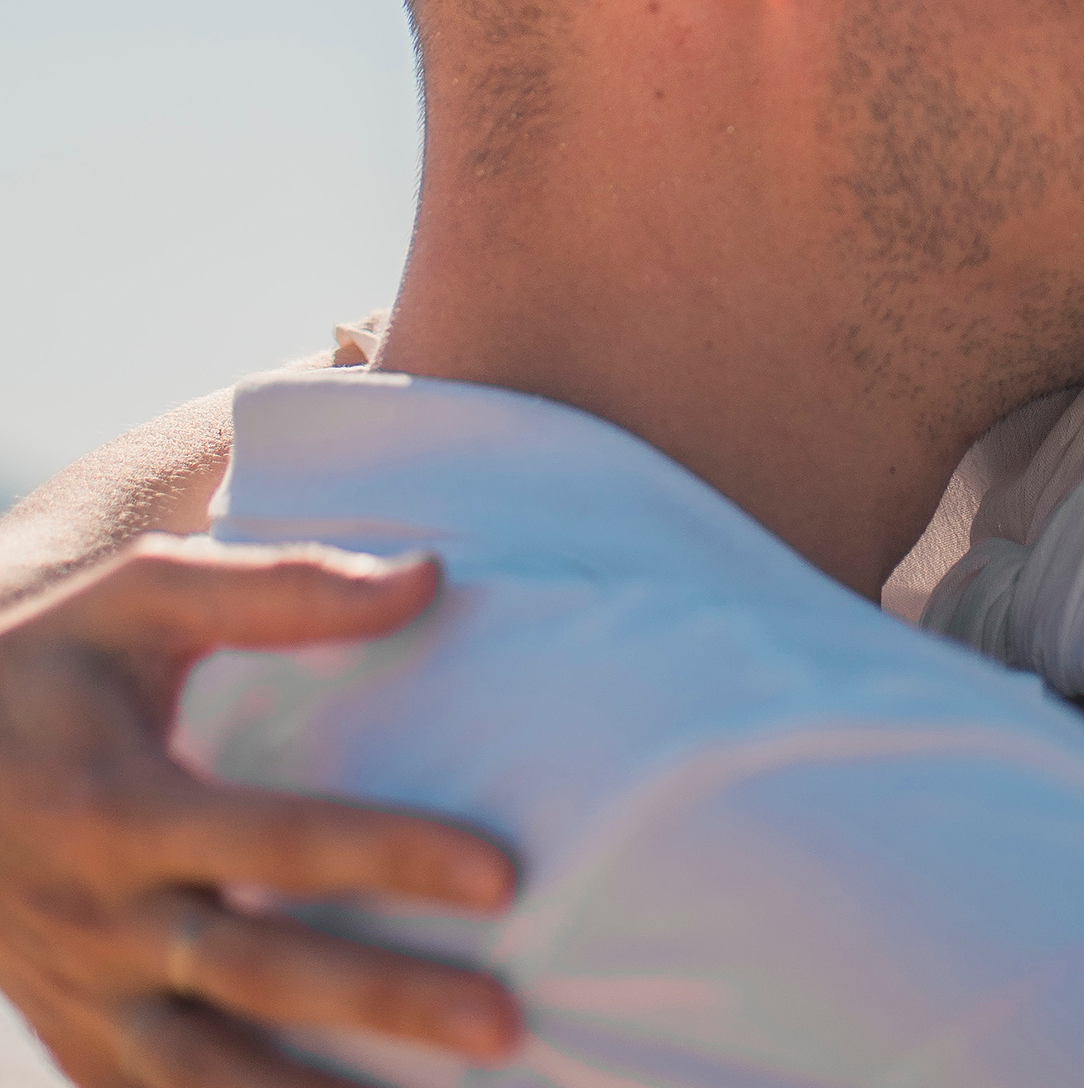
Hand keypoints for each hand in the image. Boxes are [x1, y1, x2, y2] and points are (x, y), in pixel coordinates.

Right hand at [0, 538, 521, 1087]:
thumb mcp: (142, 595)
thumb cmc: (44, 655)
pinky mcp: (73, 1035)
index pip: (280, 841)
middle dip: (386, 1004)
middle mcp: (101, 917)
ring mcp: (82, 993)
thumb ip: (280, 590)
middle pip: (263, 975)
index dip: (391, 857)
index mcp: (121, 807)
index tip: (504, 877)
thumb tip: (429, 576)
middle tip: (506, 1025)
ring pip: (206, 1077)